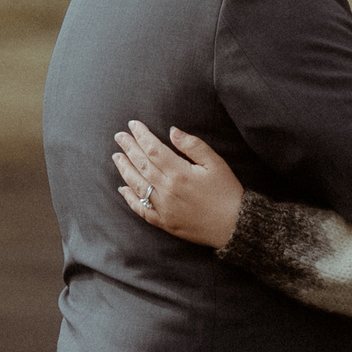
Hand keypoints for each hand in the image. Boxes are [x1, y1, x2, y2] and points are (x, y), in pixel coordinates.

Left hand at [112, 120, 244, 248]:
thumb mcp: (215, 163)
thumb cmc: (227, 192)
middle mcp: (167, 190)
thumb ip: (192, 145)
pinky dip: (130, 199)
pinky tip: (123, 189)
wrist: (235, 225)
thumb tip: (171, 131)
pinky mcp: (164, 222)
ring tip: (117, 157)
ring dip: (125, 170)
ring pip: (137, 185)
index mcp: (179, 173)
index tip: (132, 125)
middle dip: (129, 148)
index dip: (141, 136)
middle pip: (142, 165)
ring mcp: (163, 208)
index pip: (153, 149)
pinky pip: (141, 210)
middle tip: (119, 137)